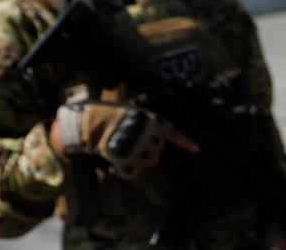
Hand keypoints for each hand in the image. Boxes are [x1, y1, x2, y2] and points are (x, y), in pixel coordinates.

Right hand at [54, 102, 198, 179]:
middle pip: (159, 150)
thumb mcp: (134, 113)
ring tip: (128, 155)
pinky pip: (133, 172)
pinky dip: (127, 171)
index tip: (197, 150)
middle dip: (152, 152)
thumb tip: (158, 148)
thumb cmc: (111, 117)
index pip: (171, 132)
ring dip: (141, 161)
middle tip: (139, 149)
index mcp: (149, 119)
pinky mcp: (124, 157)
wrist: (89, 122)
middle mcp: (145, 132)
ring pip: (148, 162)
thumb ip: (148, 127)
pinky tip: (119, 165)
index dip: (185, 142)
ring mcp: (135, 145)